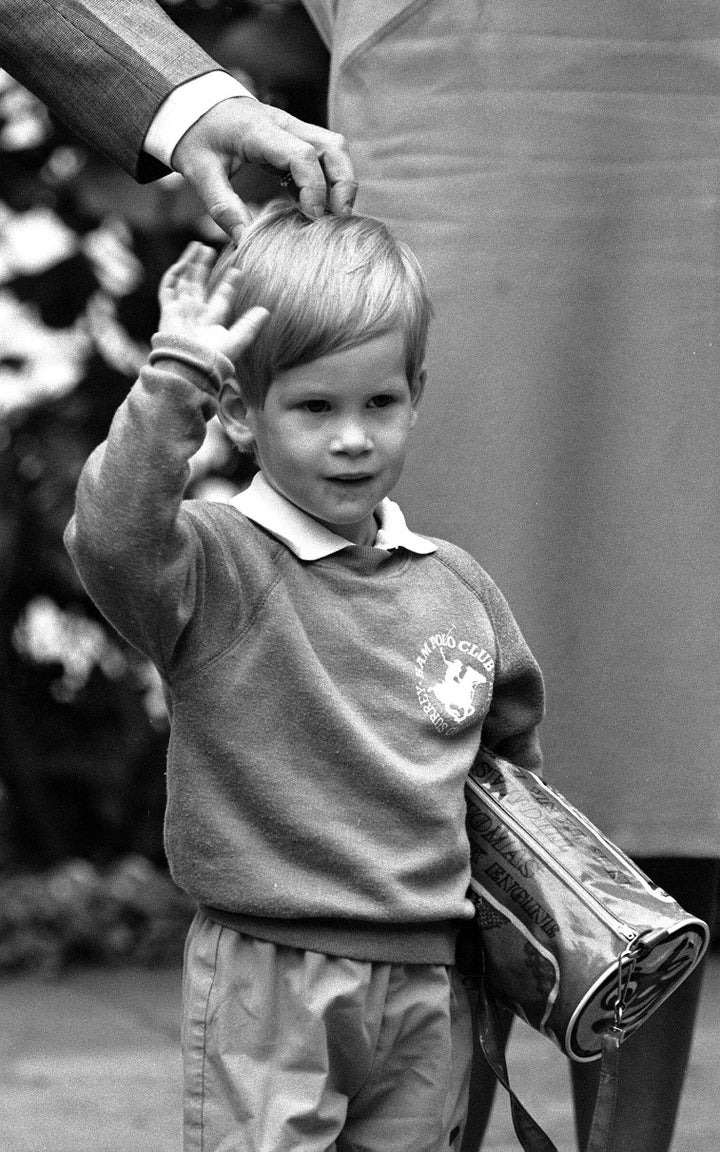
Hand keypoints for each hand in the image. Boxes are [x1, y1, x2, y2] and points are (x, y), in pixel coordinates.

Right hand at [158, 241, 268, 361]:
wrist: (191, 366)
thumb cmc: (214, 357)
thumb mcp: (237, 340)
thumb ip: (250, 326)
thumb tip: (267, 311)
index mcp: (212, 321)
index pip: (221, 297)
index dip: (229, 284)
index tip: (238, 270)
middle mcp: (196, 314)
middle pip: (200, 285)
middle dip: (204, 267)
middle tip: (211, 249)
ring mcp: (181, 311)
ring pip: (184, 281)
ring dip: (190, 264)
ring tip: (198, 246)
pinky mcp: (168, 310)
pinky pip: (168, 287)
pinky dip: (174, 273)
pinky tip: (184, 261)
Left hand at [171, 97, 357, 241]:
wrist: (193, 104)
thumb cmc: (197, 136)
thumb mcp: (200, 173)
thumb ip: (223, 207)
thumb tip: (245, 242)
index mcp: (260, 130)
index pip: (302, 155)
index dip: (314, 187)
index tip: (312, 217)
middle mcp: (284, 124)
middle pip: (333, 147)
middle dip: (343, 184)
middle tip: (338, 219)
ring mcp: (293, 128)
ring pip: (334, 149)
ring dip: (340, 181)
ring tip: (332, 215)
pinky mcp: (295, 137)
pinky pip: (323, 155)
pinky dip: (327, 179)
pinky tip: (314, 205)